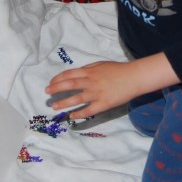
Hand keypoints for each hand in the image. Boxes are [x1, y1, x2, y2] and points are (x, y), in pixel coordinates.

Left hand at [45, 56, 176, 119]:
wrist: (134, 77)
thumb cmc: (118, 70)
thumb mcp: (101, 65)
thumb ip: (88, 69)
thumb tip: (75, 74)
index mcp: (90, 71)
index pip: (69, 74)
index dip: (58, 79)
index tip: (51, 83)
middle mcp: (91, 81)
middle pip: (70, 85)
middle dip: (56, 89)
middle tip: (47, 93)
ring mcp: (97, 93)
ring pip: (77, 98)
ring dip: (64, 103)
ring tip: (54, 106)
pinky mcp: (104, 104)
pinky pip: (89, 110)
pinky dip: (79, 113)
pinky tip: (72, 116)